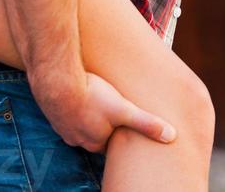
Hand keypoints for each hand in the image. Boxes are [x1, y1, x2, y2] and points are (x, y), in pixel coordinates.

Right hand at [31, 69, 176, 152]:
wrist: (57, 81)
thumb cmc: (92, 96)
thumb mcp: (124, 109)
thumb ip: (146, 123)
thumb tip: (172, 136)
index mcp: (95, 141)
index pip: (109, 142)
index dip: (117, 131)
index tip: (122, 122)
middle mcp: (77, 138)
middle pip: (93, 133)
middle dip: (101, 123)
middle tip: (109, 109)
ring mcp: (62, 125)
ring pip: (78, 122)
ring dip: (85, 112)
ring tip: (94, 98)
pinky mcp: (52, 109)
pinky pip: (64, 109)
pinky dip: (70, 102)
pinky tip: (76, 90)